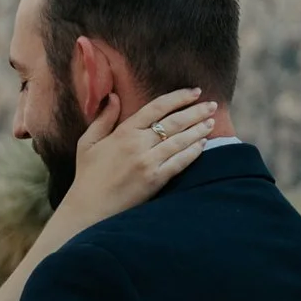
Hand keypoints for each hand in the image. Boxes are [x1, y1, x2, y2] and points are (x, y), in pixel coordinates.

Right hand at [63, 86, 213, 226]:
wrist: (90, 209)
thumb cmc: (88, 175)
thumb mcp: (88, 142)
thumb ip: (103, 118)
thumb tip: (114, 96)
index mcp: (124, 132)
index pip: (157, 107)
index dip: (178, 97)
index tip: (194, 92)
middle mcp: (138, 144)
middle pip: (174, 122)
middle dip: (196, 111)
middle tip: (212, 105)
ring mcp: (148, 163)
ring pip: (180, 141)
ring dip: (199, 130)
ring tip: (211, 122)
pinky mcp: (155, 180)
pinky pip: (180, 162)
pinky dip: (193, 152)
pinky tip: (203, 145)